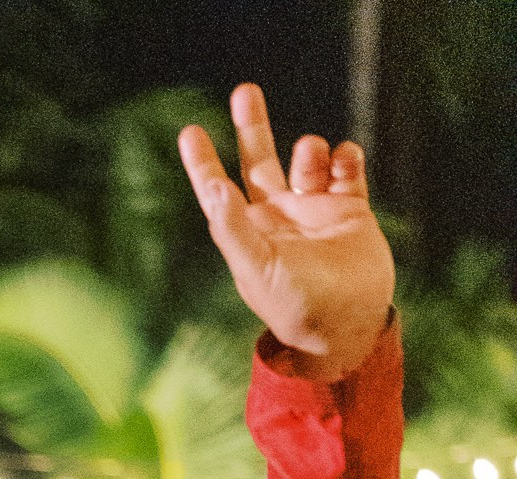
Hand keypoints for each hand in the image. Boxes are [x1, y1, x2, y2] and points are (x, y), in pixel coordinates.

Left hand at [179, 85, 393, 383]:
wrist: (347, 324)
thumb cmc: (295, 305)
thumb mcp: (257, 270)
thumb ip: (233, 229)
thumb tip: (214, 188)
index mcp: (250, 233)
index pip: (220, 191)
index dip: (204, 163)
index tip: (190, 132)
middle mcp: (279, 217)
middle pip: (260, 161)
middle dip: (252, 127)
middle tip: (245, 92)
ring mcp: (315, 210)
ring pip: (308, 158)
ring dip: (311, 149)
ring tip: (314, 159)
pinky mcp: (349, 210)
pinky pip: (346, 167)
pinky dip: (345, 156)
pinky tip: (343, 162)